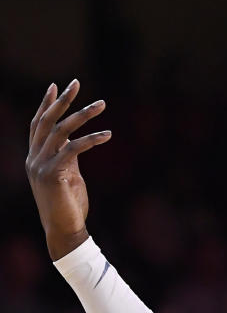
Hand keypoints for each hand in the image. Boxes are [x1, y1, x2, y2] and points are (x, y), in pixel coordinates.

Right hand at [24, 79, 111, 259]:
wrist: (64, 229)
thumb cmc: (69, 205)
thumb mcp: (68, 175)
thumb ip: (68, 157)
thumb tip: (77, 141)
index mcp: (35, 157)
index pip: (38, 124)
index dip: (46, 104)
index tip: (56, 86)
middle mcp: (33, 158)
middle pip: (46, 121)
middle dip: (62, 100)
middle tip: (76, 82)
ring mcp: (40, 165)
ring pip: (61, 130)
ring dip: (83, 114)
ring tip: (102, 103)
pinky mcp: (52, 174)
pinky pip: (73, 149)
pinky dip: (91, 139)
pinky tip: (107, 134)